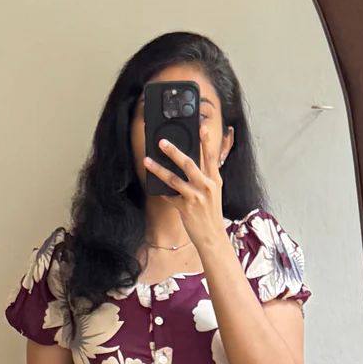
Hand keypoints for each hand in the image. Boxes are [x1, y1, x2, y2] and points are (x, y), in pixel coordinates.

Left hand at [143, 121, 227, 259]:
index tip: (201, 126)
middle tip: (161, 142)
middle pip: (188, 163)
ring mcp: (196, 197)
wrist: (213, 237)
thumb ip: (204, 176)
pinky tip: (153, 187)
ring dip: (158, 169)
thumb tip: (188, 163)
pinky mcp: (185, 208)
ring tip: (147, 161)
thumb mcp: (213, 192)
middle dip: (173, 151)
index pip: (211, 155)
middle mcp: (206, 185)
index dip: (206, 140)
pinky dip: (161, 191)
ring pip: (173, 179)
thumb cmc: (211, 213)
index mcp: (215, 179)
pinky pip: (169, 196)